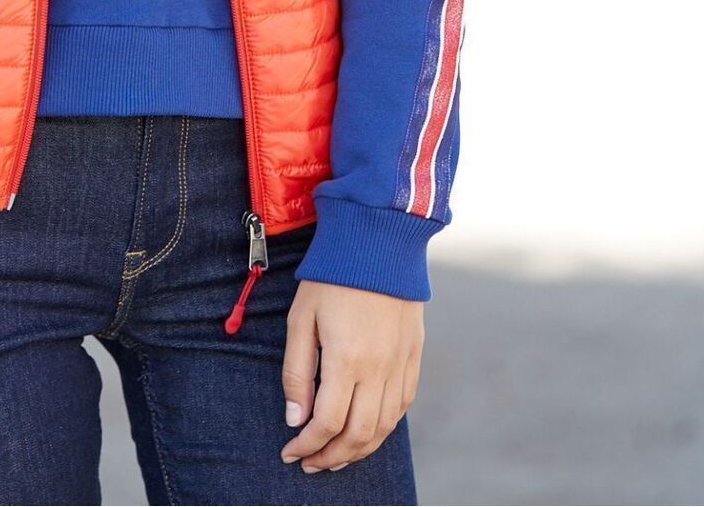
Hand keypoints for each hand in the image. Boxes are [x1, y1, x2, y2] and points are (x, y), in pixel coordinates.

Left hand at [279, 281, 422, 472]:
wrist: (378, 240)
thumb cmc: (332, 276)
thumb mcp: (301, 319)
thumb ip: (297, 372)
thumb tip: (295, 419)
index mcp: (348, 360)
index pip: (328, 423)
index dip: (307, 445)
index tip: (290, 451)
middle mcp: (380, 369)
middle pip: (359, 436)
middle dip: (331, 457)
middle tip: (310, 464)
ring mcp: (401, 364)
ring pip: (384, 428)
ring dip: (358, 451)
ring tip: (334, 457)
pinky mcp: (414, 356)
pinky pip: (402, 406)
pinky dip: (383, 428)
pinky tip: (366, 431)